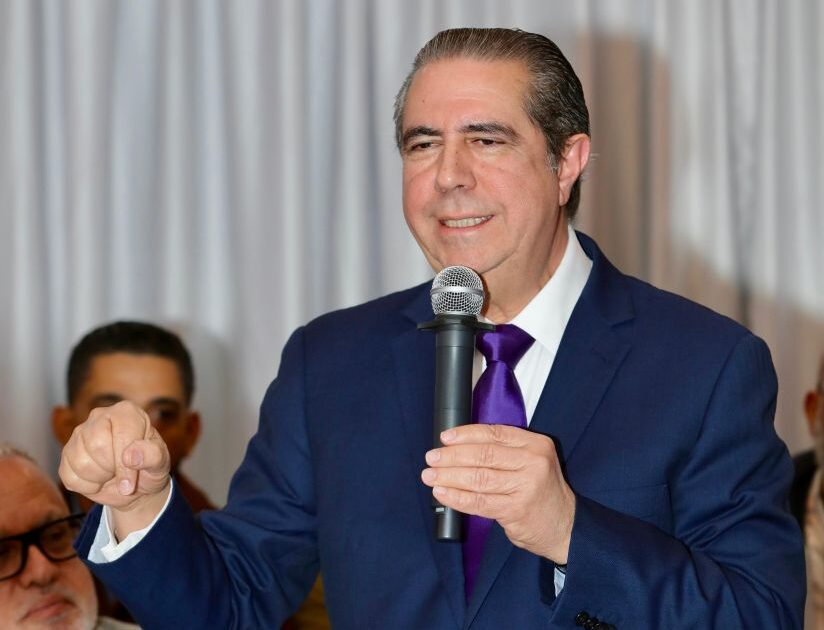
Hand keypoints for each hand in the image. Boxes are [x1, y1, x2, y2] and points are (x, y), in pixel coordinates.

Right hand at [59, 400, 170, 537]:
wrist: (134, 487)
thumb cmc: (149, 468)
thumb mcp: (161, 463)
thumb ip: (153, 456)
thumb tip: (131, 456)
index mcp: (127, 413)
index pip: (121, 436)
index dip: (124, 466)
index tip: (130, 484)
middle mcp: (100, 417)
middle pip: (96, 446)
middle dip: (112, 469)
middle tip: (123, 472)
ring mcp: (80, 434)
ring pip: (81, 462)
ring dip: (99, 478)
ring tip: (111, 473)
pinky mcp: (67, 454)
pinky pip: (69, 476)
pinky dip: (86, 486)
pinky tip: (98, 478)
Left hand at [421, 424, 574, 563]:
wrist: (565, 527)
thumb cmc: (541, 492)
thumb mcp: (532, 462)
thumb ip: (505, 452)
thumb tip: (459, 447)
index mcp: (536, 444)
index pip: (495, 433)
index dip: (466, 434)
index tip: (445, 437)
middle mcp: (533, 462)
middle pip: (484, 455)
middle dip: (452, 456)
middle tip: (432, 458)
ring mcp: (526, 487)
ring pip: (479, 478)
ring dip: (449, 476)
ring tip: (431, 476)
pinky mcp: (516, 510)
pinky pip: (479, 501)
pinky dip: (457, 497)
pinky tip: (443, 494)